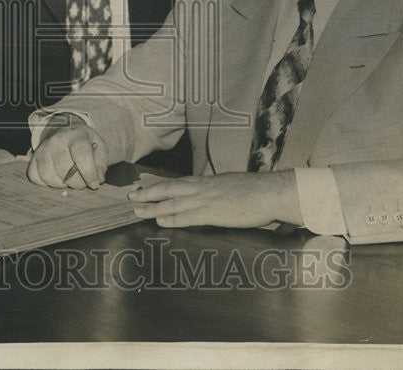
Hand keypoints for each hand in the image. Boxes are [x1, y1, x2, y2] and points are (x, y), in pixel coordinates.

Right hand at [27, 116, 108, 189]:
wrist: (65, 130)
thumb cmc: (84, 143)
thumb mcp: (99, 148)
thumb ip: (100, 164)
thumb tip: (97, 180)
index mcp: (76, 135)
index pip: (81, 155)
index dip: (89, 173)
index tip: (94, 184)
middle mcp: (57, 140)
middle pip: (64, 169)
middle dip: (76, 183)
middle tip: (82, 182)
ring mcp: (43, 149)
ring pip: (49, 176)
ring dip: (61, 184)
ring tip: (69, 180)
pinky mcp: (33, 158)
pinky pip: (36, 177)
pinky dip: (46, 183)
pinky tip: (56, 178)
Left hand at [127, 171, 301, 228]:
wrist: (272, 192)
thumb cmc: (259, 191)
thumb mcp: (234, 186)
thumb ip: (220, 191)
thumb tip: (215, 196)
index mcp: (209, 181)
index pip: (179, 182)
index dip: (160, 185)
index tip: (145, 186)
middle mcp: (203, 187)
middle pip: (169, 188)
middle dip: (149, 192)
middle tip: (131, 195)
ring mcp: (206, 199)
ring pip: (172, 202)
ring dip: (153, 206)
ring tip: (136, 209)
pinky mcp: (212, 213)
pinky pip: (186, 216)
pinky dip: (171, 219)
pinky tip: (159, 221)